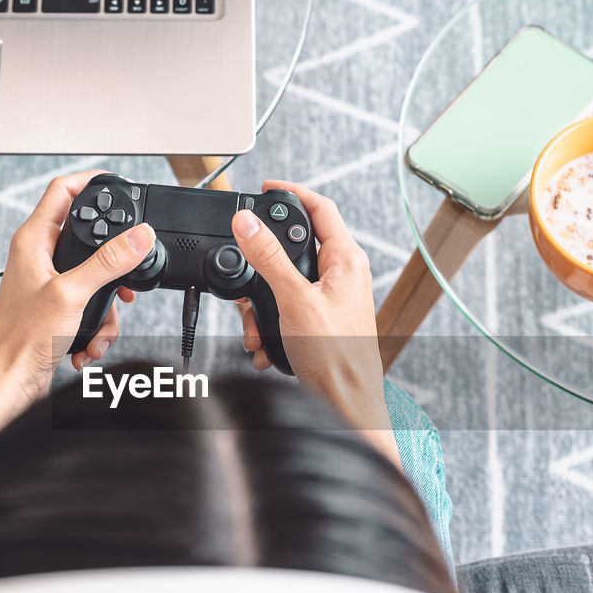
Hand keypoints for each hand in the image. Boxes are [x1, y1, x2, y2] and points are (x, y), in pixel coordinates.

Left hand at [0, 169, 156, 422]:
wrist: (6, 384)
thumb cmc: (18, 341)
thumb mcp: (71, 294)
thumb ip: (108, 263)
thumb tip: (138, 236)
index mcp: (33, 241)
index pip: (62, 192)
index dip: (90, 181)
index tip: (118, 183)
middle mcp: (39, 258)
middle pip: (89, 240)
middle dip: (112, 266)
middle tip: (124, 278)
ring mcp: (48, 285)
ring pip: (95, 280)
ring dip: (105, 309)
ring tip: (97, 328)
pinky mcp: (56, 311)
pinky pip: (90, 308)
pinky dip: (96, 328)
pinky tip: (86, 345)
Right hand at [230, 181, 398, 464]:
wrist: (345, 404)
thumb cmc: (337, 357)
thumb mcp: (295, 300)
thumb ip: (269, 258)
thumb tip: (247, 222)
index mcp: (347, 259)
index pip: (320, 208)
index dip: (292, 192)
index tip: (265, 188)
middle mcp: (343, 275)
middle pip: (294, 247)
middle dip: (263, 265)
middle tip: (246, 276)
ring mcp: (332, 299)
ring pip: (285, 283)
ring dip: (262, 304)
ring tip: (255, 326)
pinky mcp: (320, 322)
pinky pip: (287, 310)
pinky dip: (270, 324)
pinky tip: (264, 344)